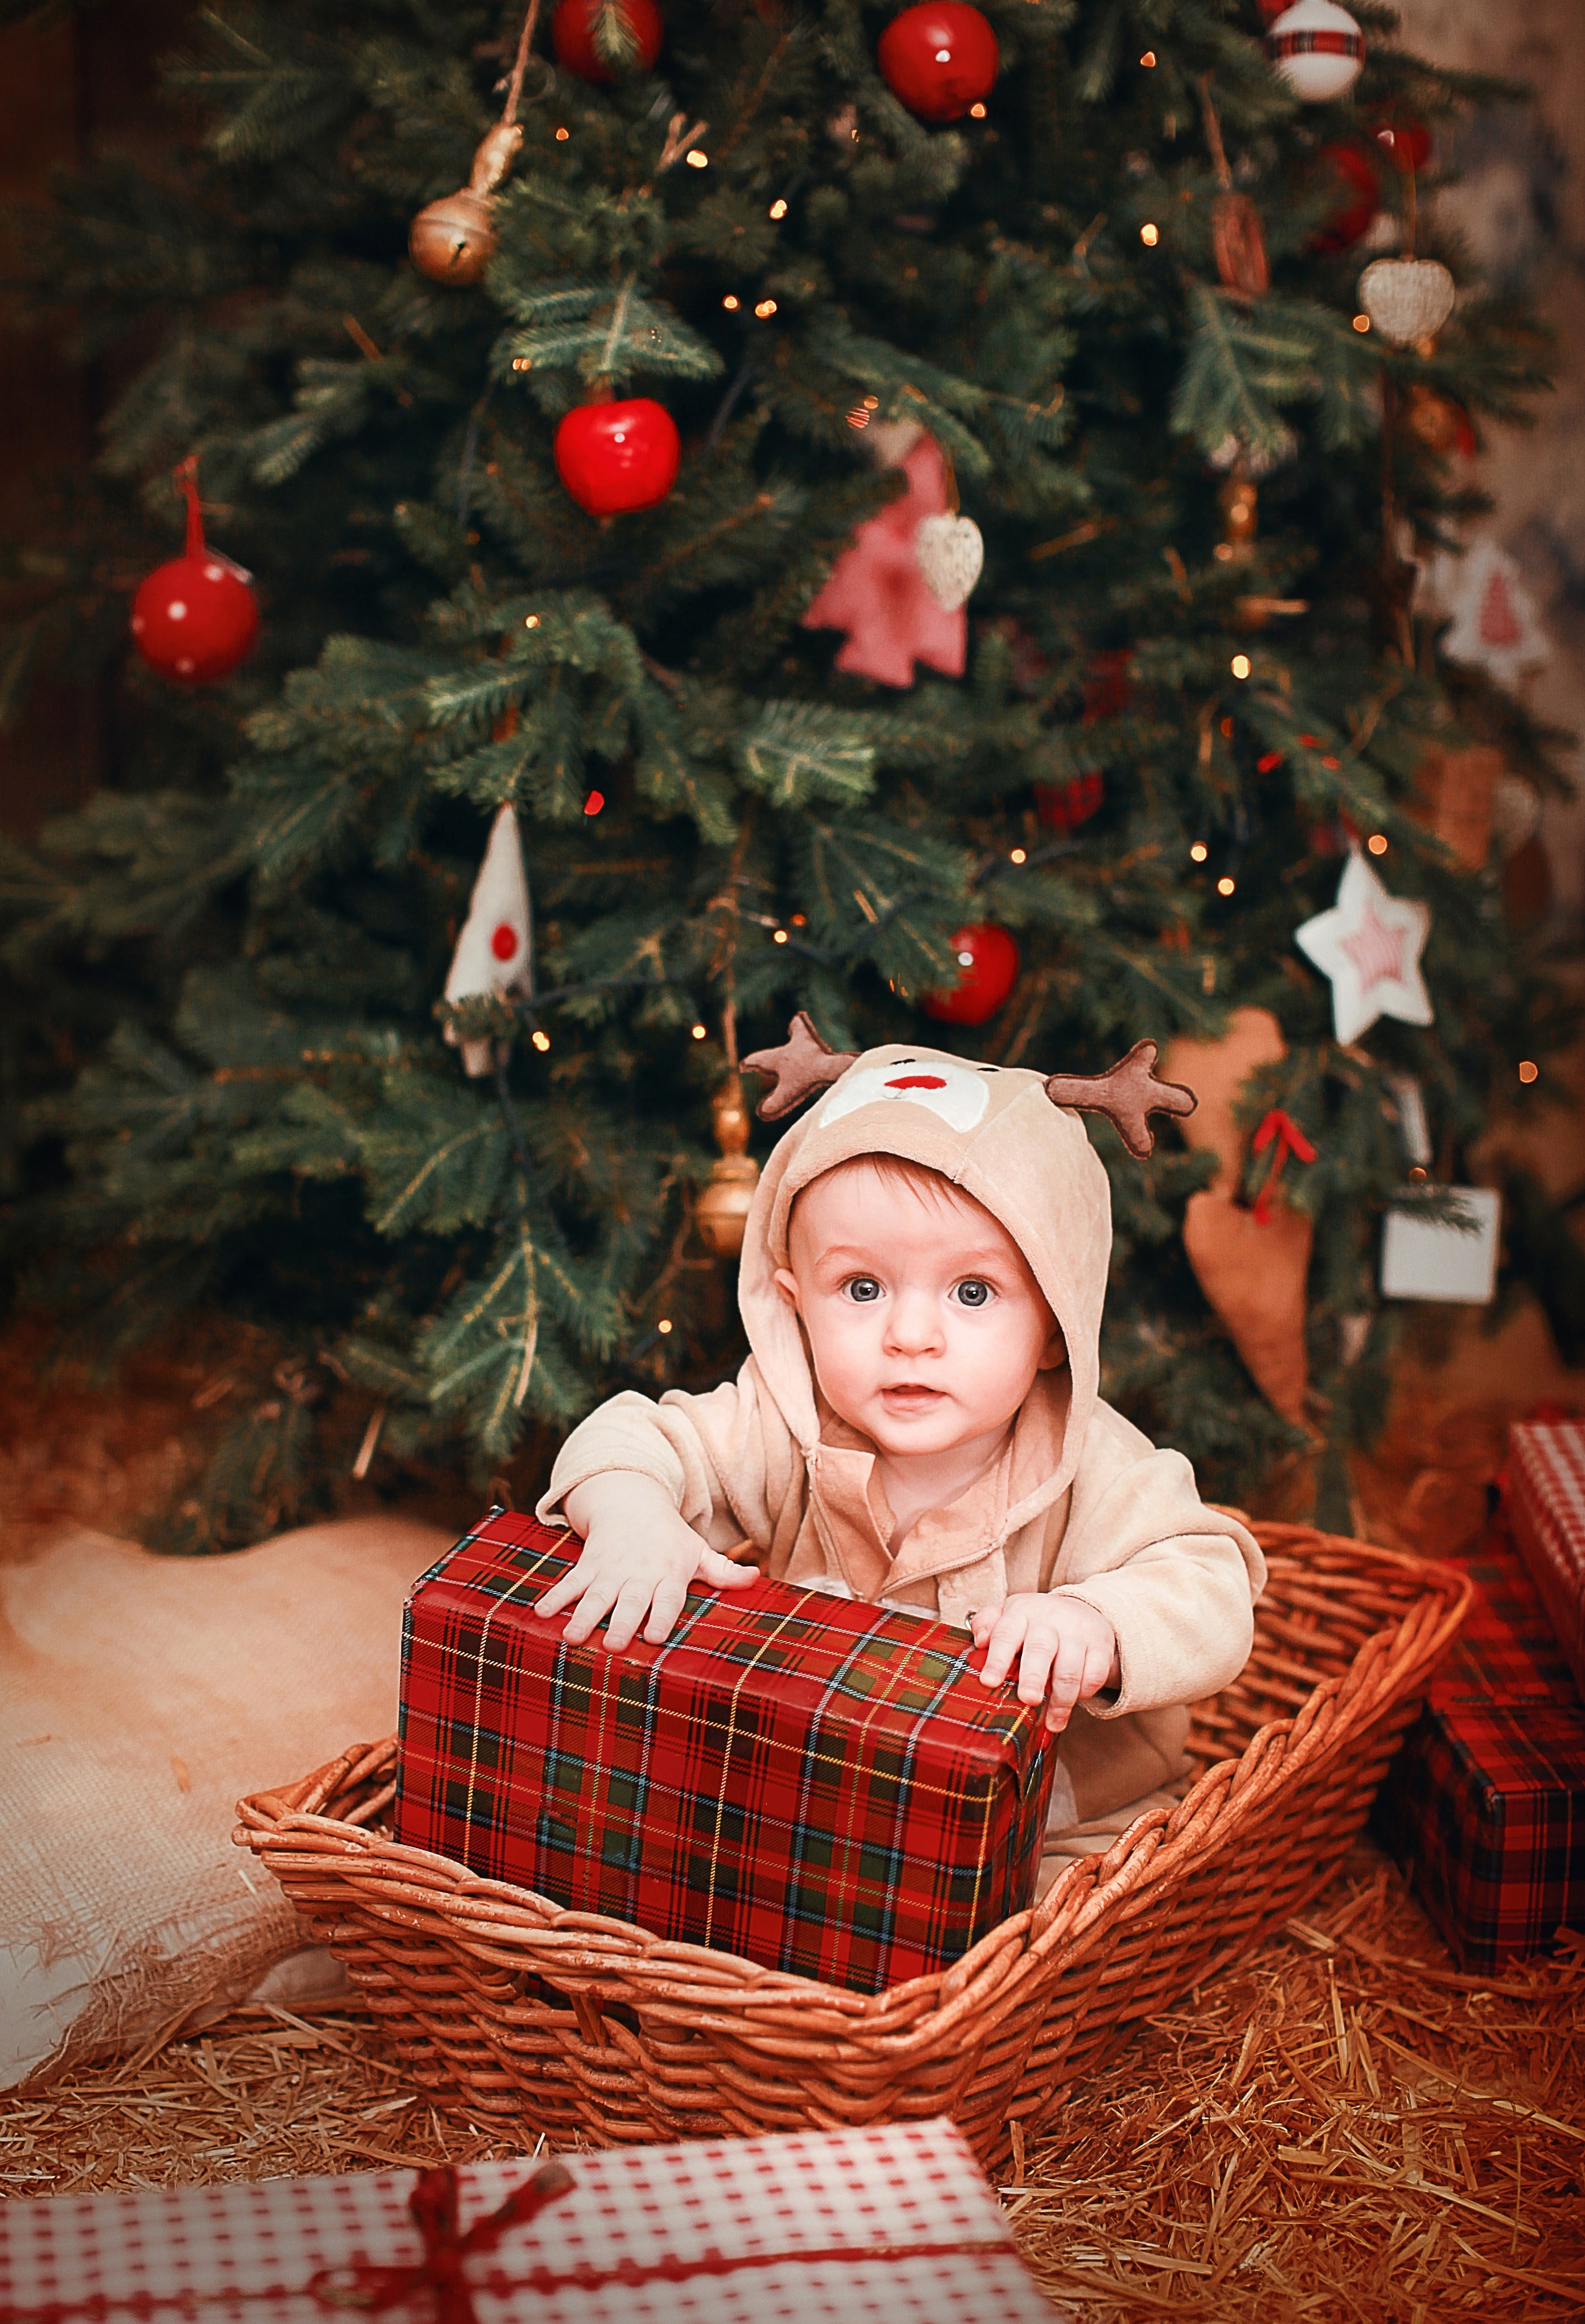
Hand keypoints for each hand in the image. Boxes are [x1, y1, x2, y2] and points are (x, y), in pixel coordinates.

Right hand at [543, 1472, 758, 1650]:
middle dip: (621, 1622)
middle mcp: (639, 1574)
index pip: (668, 1599)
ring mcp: (611, 1570)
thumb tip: (756, 1579)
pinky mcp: (588, 1565)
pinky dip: (556, 1596)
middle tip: (613, 1645)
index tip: (656, 1637)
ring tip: (572, 1636)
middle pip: (631, 1601)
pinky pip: (571, 1581)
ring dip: (583, 1615)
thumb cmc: (669, 1539)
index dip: (662, 1617)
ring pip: (597, 1595)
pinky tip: (541, 1613)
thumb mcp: (697, 1551)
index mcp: (668, 1575)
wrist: (632, 1501)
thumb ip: (724, 1572)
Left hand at [970, 1593, 1118, 1733]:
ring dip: (1061, 1700)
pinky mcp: (1101, 1647)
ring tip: (1052, 1722)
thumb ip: (987, 1624)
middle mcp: (1050, 1619)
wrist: (1082, 1609)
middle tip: (1028, 1699)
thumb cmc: (1036, 1623)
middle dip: (1034, 1677)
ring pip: (1070, 1669)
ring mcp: (1078, 1632)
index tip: (988, 1681)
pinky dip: (1085, 1693)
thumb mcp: (1009, 1615)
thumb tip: (979, 1640)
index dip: (997, 1658)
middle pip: (1041, 1649)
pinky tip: (1075, 1703)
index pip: (1006, 1633)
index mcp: (1022, 1613)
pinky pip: (1095, 1675)